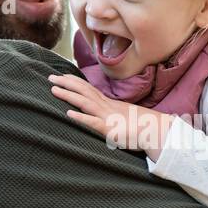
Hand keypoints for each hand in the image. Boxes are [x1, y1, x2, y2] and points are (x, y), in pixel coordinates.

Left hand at [49, 73, 170, 157]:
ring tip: (54, 90)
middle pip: (84, 91)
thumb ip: (114, 113)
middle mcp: (106, 107)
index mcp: (109, 104)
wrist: (158, 131)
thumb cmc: (143, 126)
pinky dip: (81, 118)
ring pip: (85, 103)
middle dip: (66, 84)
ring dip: (69, 96)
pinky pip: (93, 123)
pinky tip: (69, 114)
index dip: (75, 82)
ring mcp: (108, 117)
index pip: (89, 89)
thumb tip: (109, 113)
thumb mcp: (124, 117)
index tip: (62, 75)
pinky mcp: (110, 130)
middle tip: (50, 77)